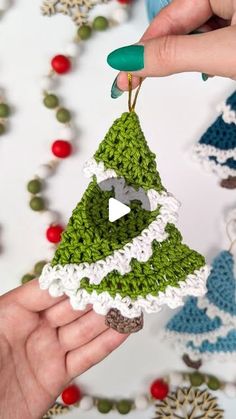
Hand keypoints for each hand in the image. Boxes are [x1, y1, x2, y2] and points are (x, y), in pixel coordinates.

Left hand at [0, 279, 127, 418]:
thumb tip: (47, 279)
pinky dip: (107, 343)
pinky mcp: (57, 376)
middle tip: (120, 280)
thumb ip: (17, 306)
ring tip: (130, 300)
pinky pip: (86, 356)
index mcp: (11, 312)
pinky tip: (123, 329)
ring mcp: (47, 351)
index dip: (71, 277)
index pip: (47, 288)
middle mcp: (32, 328)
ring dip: (107, 316)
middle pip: (70, 306)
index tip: (95, 264)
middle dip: (95, 293)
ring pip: (83, 329)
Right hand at [107, 0, 235, 94]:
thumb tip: (127, 58)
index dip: (145, 48)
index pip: (170, 15)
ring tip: (208, 71)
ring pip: (203, 30)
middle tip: (147, 81)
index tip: (123, 79)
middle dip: (174, 51)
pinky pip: (220, 35)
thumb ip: (175, 54)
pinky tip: (222, 63)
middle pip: (186, 22)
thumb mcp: (222, 52)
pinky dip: (214, 52)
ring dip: (197, 53)